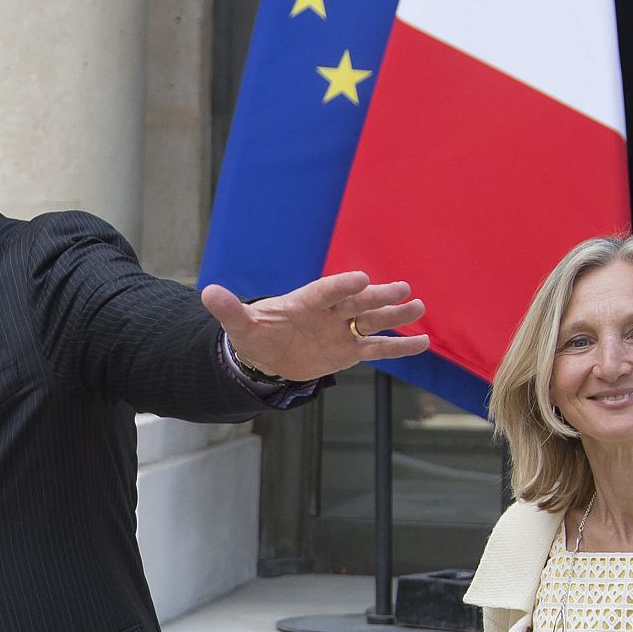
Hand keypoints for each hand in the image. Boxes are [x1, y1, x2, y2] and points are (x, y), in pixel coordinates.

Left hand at [200, 271, 428, 382]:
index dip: (342, 284)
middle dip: (378, 296)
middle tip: (402, 288)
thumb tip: (208, 293)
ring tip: (419, 306)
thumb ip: (230, 309)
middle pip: (356, 301)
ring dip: (395, 315)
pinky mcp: (349, 349)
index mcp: (305, 301)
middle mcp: (328, 312)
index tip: (360, 278)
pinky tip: (423, 342)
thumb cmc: (256, 333)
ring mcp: (341, 330)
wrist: (266, 353)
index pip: (326, 290)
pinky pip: (377, 347)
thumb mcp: (240, 325)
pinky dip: (399, 347)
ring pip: (372, 320)